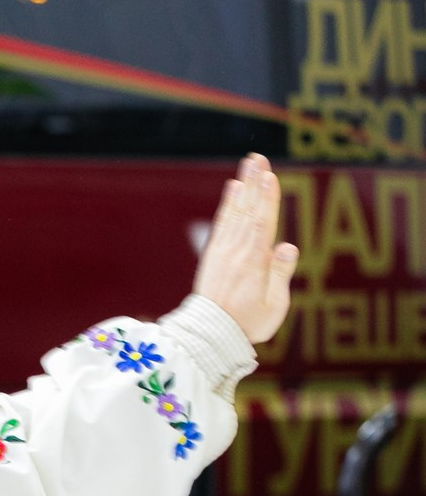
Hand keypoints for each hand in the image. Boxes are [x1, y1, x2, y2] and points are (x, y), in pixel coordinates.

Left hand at [193, 153, 298, 344]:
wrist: (208, 336)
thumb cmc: (247, 323)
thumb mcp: (273, 305)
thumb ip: (280, 274)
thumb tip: (287, 245)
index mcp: (254, 264)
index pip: (262, 224)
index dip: (266, 199)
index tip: (269, 176)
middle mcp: (236, 253)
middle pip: (248, 212)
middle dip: (254, 184)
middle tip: (258, 159)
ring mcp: (223, 253)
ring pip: (235, 214)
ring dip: (243, 187)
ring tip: (248, 164)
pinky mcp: (214, 255)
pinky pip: (223, 224)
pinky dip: (228, 205)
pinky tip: (233, 188)